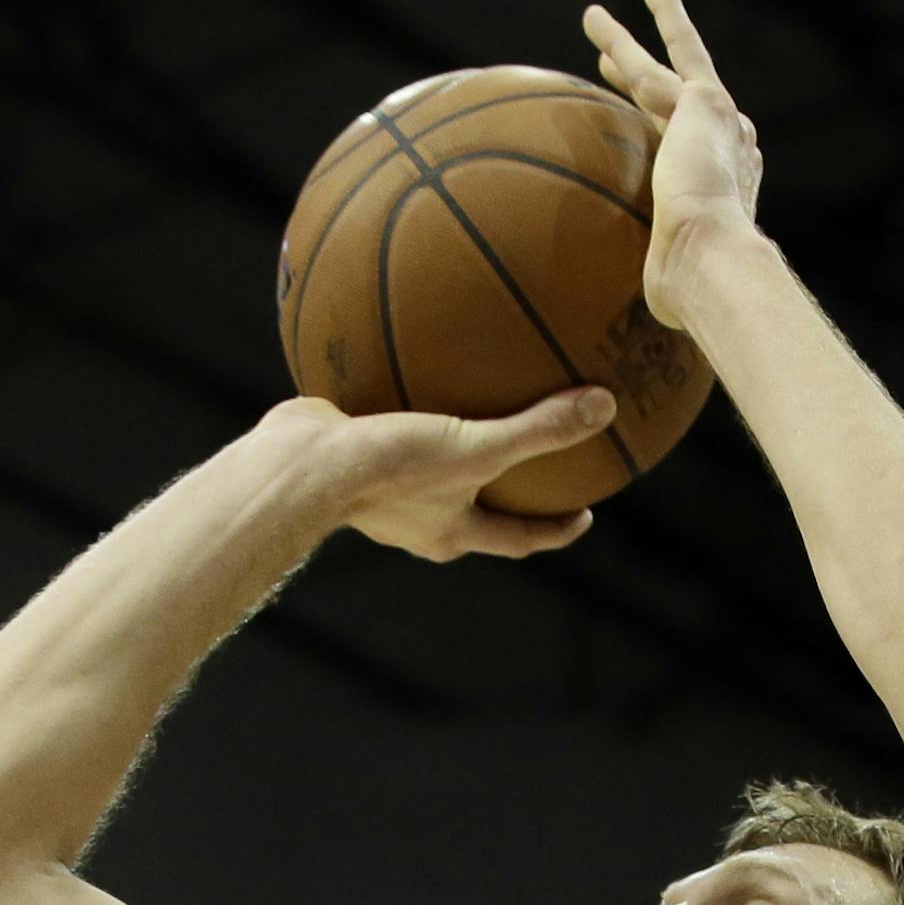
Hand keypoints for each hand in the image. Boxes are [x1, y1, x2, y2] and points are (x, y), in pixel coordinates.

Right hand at [257, 386, 616, 562]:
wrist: (300, 466)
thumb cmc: (387, 470)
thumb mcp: (473, 448)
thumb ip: (537, 430)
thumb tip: (604, 408)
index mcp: (450, 532)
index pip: (516, 538)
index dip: (553, 530)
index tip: (583, 516)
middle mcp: (418, 521)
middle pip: (475, 512)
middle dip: (504, 494)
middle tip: (537, 470)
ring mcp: (382, 494)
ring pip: (432, 474)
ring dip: (455, 451)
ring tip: (475, 413)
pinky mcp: (352, 458)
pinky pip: (391, 433)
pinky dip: (408, 408)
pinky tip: (413, 366)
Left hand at [583, 0, 763, 328]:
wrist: (713, 265)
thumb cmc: (697, 296)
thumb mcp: (672, 295)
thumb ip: (659, 298)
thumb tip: (635, 354)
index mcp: (729, 187)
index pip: (692, 153)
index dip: (670, 136)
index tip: (655, 128)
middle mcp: (729, 146)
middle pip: (681, 101)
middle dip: (652, 77)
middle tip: (618, 61)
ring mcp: (717, 121)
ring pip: (666, 67)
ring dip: (629, 41)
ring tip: (593, 20)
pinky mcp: (698, 104)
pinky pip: (652, 60)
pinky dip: (627, 35)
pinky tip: (594, 20)